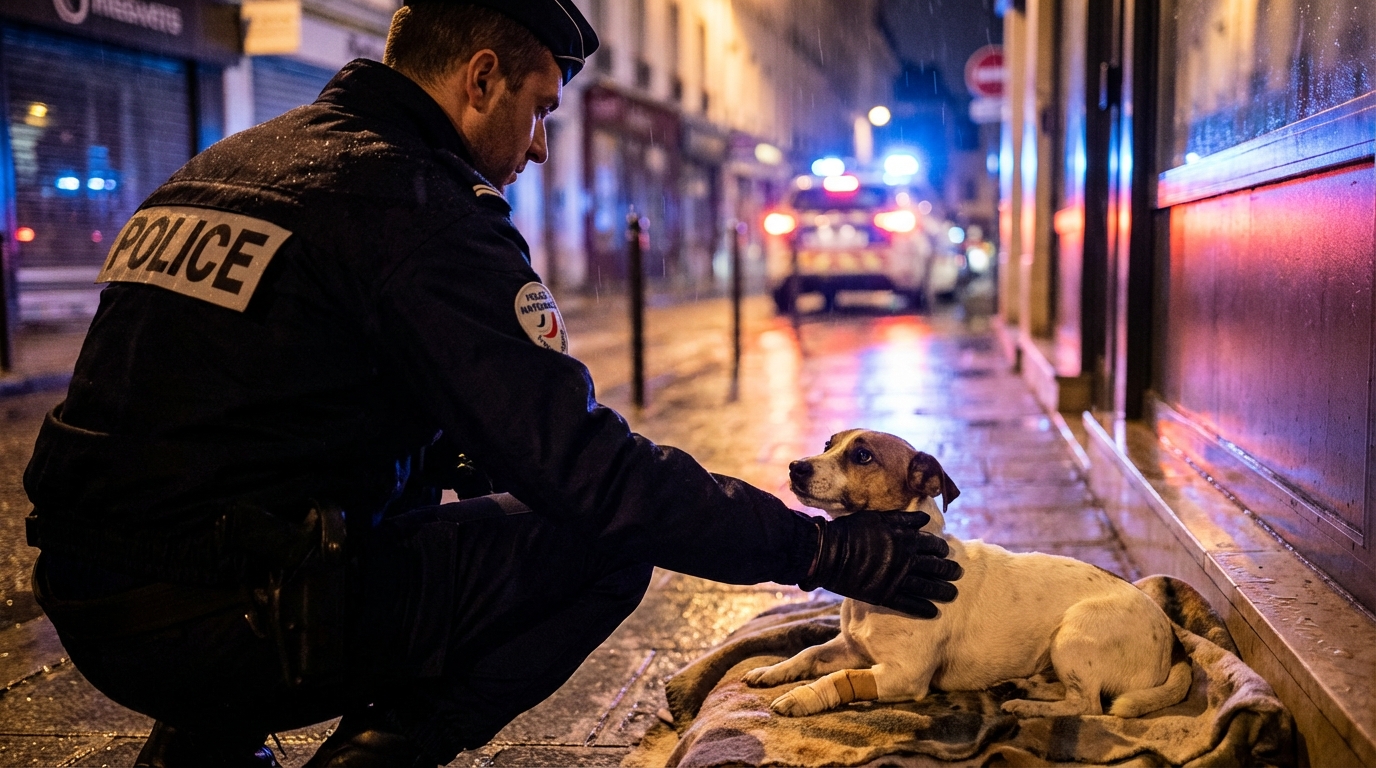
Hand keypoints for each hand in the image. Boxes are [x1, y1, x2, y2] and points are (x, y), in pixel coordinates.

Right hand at [797, 511, 960, 616]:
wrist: (828, 553)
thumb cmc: (851, 531)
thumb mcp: (877, 517)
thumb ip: (902, 518)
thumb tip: (924, 519)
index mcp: (905, 538)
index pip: (932, 544)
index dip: (942, 548)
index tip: (946, 551)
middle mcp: (906, 559)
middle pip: (935, 566)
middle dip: (948, 570)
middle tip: (957, 573)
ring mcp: (896, 579)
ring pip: (928, 586)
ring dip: (943, 590)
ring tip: (952, 593)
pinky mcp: (885, 595)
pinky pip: (910, 604)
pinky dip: (924, 608)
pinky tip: (933, 611)